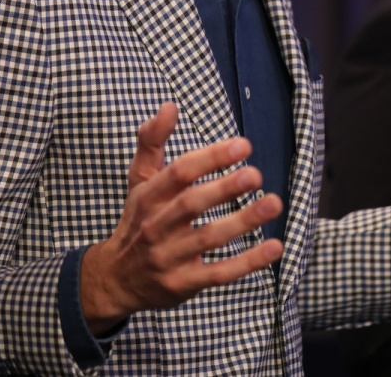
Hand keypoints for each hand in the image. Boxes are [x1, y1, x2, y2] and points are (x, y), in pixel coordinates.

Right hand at [79, 103, 284, 332]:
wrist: (115, 279)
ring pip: (208, 238)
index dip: (211, 158)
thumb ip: (152, 141)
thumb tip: (170, 106)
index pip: (179, 173)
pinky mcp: (183, 284)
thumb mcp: (139, 180)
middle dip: (224, 189)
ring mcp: (169, 258)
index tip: (243, 145)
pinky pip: (218, 273)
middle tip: (256, 174)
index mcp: (148, 196)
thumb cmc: (139, 219)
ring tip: (273, 203)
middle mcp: (155, 226)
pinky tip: (275, 247)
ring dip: (243, 222)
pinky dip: (248, 262)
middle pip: (191, 205)